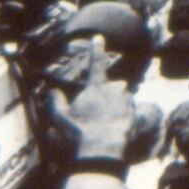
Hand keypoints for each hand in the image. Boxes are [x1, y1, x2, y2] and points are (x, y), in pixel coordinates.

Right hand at [50, 36, 135, 160]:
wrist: (102, 151)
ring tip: (103, 124)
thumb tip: (53, 91)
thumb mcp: (60, 119)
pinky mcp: (135, 113)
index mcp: (96, 88)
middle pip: (112, 86)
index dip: (96, 50)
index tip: (98, 37)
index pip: (95, 63)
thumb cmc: (78, 134)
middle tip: (95, 113)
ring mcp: (126, 101)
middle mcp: (114, 90)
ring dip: (114, 106)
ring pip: (121, 98)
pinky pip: (129, 111)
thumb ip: (55, 102)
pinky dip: (122, 117)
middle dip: (106, 94)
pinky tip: (113, 129)